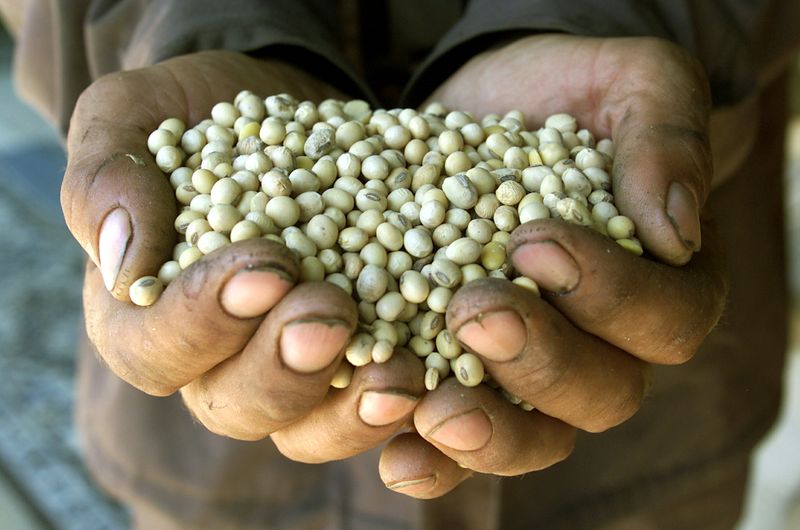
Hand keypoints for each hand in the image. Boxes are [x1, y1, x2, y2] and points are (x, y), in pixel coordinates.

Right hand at [64, 51, 424, 458]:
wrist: (286, 110)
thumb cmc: (198, 115)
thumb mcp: (133, 116)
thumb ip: (106, 177)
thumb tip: (120, 262)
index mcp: (144, 315)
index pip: (154, 346)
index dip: (203, 321)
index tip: (264, 269)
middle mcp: (217, 359)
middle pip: (236, 403)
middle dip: (283, 367)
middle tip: (330, 317)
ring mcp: (289, 367)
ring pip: (306, 427)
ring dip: (350, 409)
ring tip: (396, 373)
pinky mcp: (352, 356)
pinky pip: (370, 400)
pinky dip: (400, 397)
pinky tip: (438, 373)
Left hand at [378, 34, 726, 497]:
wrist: (488, 108)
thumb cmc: (568, 94)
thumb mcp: (630, 83)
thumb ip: (664, 137)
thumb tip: (674, 230)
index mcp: (664, 287)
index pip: (665, 319)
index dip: (607, 293)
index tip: (534, 239)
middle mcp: (605, 347)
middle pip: (601, 394)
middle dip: (539, 360)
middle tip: (474, 313)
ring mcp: (532, 375)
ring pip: (534, 438)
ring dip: (484, 431)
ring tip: (430, 410)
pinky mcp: (463, 378)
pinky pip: (459, 443)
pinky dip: (431, 456)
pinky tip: (395, 452)